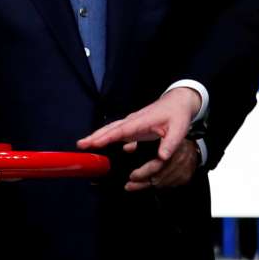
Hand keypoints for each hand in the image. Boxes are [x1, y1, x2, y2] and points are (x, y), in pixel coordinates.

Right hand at [77, 87, 200, 159]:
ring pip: (112, 129)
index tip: (93, 143)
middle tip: (80, 144)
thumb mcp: (179, 130)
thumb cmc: (178, 115)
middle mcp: (133, 121)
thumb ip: (170, 144)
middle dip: (95, 136)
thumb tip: (162, 157)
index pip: (121, 130)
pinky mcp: (134, 126)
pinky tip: (103, 145)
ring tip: (84, 144)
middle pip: (111, 128)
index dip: (107, 137)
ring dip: (98, 136)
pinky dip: (108, 137)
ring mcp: (132, 123)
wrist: (178, 102)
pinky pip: (117, 132)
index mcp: (142, 121)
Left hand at [125, 139, 200, 191]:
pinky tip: (151, 184)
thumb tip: (127, 148)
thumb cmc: (171, 142)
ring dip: (149, 185)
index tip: (132, 176)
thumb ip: (140, 142)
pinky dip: (159, 186)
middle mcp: (179, 158)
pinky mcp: (186, 177)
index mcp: (171, 146)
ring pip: (162, 183)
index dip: (143, 172)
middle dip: (142, 182)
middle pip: (158, 176)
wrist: (192, 148)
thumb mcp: (155, 137)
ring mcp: (184, 169)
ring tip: (136, 185)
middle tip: (130, 184)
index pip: (157, 163)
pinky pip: (170, 185)